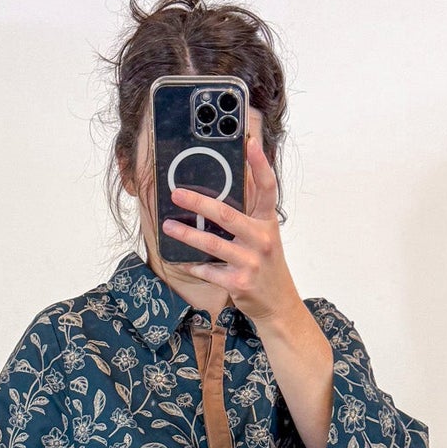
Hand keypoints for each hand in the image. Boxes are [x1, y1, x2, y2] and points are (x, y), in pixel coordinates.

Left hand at [161, 133, 303, 329]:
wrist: (278, 304)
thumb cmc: (267, 266)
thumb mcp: (264, 237)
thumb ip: (248, 216)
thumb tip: (223, 192)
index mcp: (267, 223)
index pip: (267, 188)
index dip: (260, 164)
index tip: (250, 143)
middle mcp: (261, 239)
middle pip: (227, 214)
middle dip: (198, 202)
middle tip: (177, 193)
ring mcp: (250, 262)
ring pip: (211, 243)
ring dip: (186, 234)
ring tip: (168, 226)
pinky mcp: (239, 282)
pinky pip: (208, 269)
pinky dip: (192, 265)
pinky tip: (180, 260)